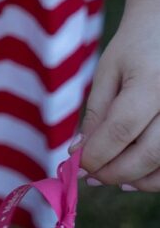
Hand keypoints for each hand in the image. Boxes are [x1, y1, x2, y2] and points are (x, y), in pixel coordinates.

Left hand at [77, 0, 159, 189]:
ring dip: (135, 179)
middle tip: (88, 176)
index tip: (75, 163)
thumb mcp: (108, 72)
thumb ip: (96, 112)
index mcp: (151, 83)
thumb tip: (79, 151)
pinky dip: (155, 175)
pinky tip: (133, 177)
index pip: (121, 129)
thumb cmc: (134, 49)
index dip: (97, 152)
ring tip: (107, 178)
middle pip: (147, 153)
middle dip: (113, 171)